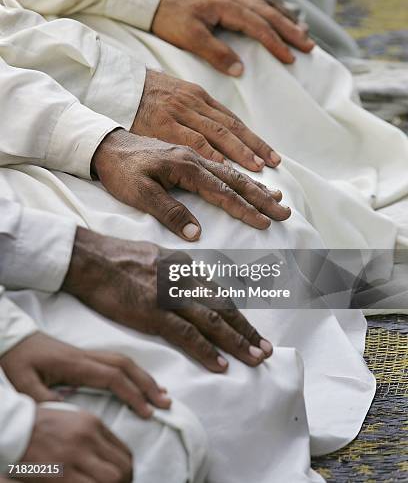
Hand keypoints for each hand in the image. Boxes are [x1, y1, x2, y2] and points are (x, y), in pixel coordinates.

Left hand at [0, 332, 170, 418]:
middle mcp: (86, 356)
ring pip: (124, 361)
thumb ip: (42, 399)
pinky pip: (116, 362)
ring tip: (162, 393)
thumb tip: (67, 413)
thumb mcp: (22, 382)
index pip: (112, 377)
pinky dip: (133, 372)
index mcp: (75, 364)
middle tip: (166, 403)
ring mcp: (87, 354)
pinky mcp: (84, 357)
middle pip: (126, 366)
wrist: (12, 339)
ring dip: (144, 376)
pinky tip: (140, 382)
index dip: (132, 394)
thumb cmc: (17, 360)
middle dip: (147, 384)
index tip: (147, 412)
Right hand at [20, 407, 132, 482]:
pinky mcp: (61, 475)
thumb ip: (94, 434)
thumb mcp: (74, 418)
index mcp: (92, 423)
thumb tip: (110, 455)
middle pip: (122, 467)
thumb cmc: (42, 423)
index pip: (123, 451)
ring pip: (111, 480)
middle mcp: (87, 439)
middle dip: (126, 480)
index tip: (125, 475)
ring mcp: (74, 458)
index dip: (127, 468)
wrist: (17, 428)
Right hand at [63, 229, 273, 372]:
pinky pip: (186, 335)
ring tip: (254, 359)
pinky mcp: (153, 312)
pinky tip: (220, 364)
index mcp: (184, 265)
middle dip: (246, 330)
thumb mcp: (153, 254)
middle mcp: (183, 278)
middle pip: (223, 307)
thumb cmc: (115, 257)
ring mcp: (169, 295)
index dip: (237, 314)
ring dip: (236, 342)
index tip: (251, 330)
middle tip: (265, 349)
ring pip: (212, 321)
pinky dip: (207, 350)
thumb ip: (174, 269)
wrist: (88, 258)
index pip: (217, 293)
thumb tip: (186, 282)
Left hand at [91, 129, 290, 240]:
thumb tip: (196, 233)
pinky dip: (241, 169)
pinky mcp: (189, 151)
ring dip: (256, 183)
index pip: (222, 192)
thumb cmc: (121, 172)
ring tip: (277, 195)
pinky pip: (222, 159)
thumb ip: (168, 212)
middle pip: (235, 179)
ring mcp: (193, 152)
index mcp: (185, 166)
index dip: (245, 209)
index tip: (265, 223)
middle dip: (261, 197)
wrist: (106, 145)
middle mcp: (195, 157)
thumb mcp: (138, 194)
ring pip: (232, 169)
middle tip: (284, 211)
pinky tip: (251, 174)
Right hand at [132, 69, 280, 170]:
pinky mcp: (163, 124)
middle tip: (275, 165)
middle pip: (231, 129)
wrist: (114, 85)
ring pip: (217, 135)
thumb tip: (218, 135)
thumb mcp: (175, 97)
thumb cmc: (145, 96)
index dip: (254, 140)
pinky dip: (211, 155)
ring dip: (240, 153)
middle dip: (256, 148)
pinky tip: (224, 168)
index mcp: (199, 97)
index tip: (273, 158)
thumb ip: (196, 113)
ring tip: (258, 170)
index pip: (233, 122)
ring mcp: (180, 113)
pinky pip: (192, 141)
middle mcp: (194, 104)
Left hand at [152, 0, 313, 73]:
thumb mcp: (190, 38)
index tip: (291, 58)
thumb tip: (242, 69)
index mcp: (227, 5)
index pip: (259, 25)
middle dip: (291, 30)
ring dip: (285, 19)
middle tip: (310, 46)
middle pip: (270, 12)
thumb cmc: (168, 18)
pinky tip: (278, 16)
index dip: (276, 43)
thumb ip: (216, 53)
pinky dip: (271, 9)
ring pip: (265, 4)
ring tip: (301, 33)